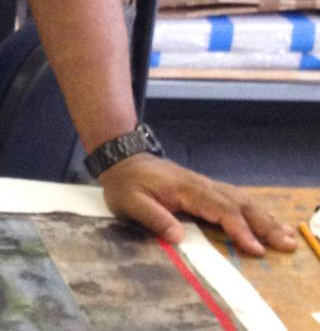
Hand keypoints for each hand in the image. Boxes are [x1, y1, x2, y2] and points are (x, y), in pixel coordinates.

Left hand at [98, 153, 297, 255]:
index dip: (239, 230)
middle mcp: (201, 185)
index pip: (220, 209)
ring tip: (287, 236)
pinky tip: (268, 221)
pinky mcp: (205, 189)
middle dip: (264, 224)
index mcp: (185, 188)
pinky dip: (255, 211)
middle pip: (239, 203)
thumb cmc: (126, 183)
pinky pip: (235, 198)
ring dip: (265, 218)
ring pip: (242, 199)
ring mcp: (205, 185)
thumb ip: (153, 218)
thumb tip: (178, 237)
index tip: (255, 249)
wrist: (122, 160)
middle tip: (287, 245)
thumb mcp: (130, 202)